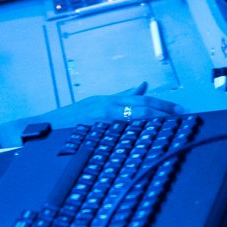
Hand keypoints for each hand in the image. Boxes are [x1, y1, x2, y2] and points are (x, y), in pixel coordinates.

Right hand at [0, 83, 177, 146]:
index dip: (163, 105)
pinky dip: (132, 135)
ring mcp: (98, 120)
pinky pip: (117, 134)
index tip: (181, 110)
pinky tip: (145, 140)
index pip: (142, 100)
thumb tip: (144, 86)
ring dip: (153, 122)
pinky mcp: (91, 132)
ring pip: (132, 118)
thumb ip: (123, 96)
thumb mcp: (98, 105)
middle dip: (164, 112)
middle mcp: (105, 107)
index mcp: (108, 101)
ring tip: (171, 126)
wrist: (43, 128)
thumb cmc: (71, 120)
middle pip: (141, 107)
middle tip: (183, 117)